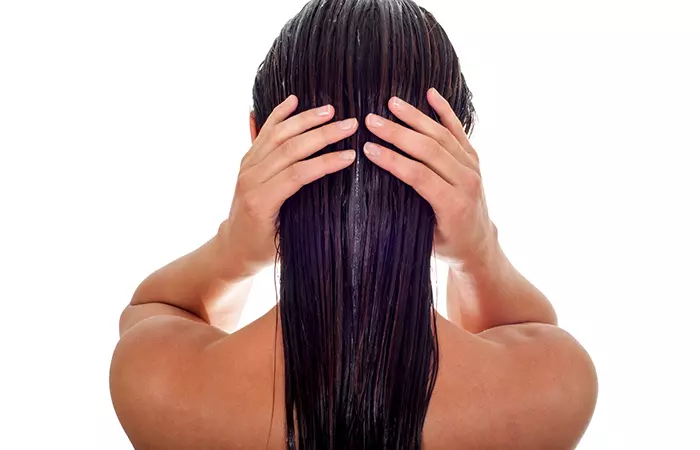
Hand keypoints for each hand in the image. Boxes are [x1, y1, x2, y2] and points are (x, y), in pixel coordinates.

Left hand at [220, 95, 357, 276]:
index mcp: (262, 201)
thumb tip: (338, 201)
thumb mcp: (286, 240)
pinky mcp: (247, 161)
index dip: (326, 163)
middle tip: (349, 125)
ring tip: (330, 110)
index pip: (298, 174)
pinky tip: (293, 101)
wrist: (233, 247)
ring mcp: (247, 167)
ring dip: (305, 120)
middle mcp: (251, 180)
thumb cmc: (263, 249)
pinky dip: (278, 114)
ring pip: (277, 135)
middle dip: (322, 135)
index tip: (350, 155)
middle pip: (290, 149)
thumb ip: (304, 217)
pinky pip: (264, 133)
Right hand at [363, 88, 497, 272]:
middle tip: (372, 120)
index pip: (419, 175)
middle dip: (398, 133)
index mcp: (453, 204)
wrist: (479, 244)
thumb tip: (374, 192)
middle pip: (430, 150)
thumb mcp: (424, 237)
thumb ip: (409, 212)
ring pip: (442, 136)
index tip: (368, 148)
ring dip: (415, 117)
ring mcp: (472, 168)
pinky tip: (431, 94)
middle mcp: (467, 182)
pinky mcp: (473, 159)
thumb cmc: (447, 244)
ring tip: (391, 103)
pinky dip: (445, 111)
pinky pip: (458, 131)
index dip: (393, 160)